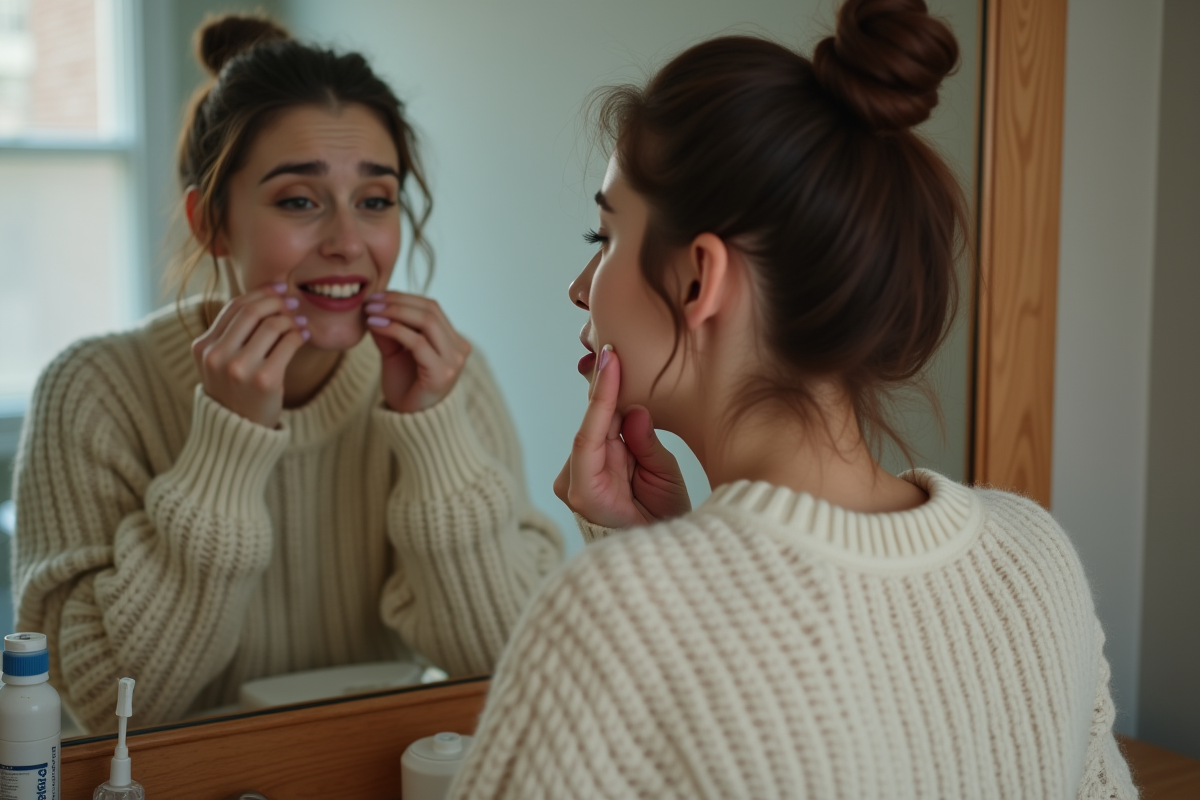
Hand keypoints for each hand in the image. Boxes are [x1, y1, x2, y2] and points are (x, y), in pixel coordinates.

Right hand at [191, 284, 308, 427]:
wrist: (238, 432)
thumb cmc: (234, 391)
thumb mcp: (219, 362)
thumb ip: (231, 333)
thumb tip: (265, 296)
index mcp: (202, 346)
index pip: (233, 307)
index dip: (259, 293)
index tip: (278, 288)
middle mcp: (217, 356)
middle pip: (252, 311)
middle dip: (276, 301)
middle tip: (292, 302)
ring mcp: (240, 368)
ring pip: (272, 325)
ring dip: (290, 318)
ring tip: (299, 321)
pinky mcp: (265, 379)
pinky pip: (288, 343)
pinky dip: (299, 334)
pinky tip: (303, 335)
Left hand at [364, 292, 471, 412]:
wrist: (412, 423)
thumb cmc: (407, 388)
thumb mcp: (396, 353)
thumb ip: (391, 330)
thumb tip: (375, 305)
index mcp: (452, 340)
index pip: (431, 307)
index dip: (403, 297)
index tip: (375, 296)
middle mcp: (459, 348)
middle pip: (430, 310)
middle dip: (397, 301)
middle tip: (370, 302)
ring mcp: (454, 360)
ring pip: (427, 322)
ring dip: (395, 312)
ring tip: (370, 312)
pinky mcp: (442, 373)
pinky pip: (418, 343)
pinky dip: (394, 329)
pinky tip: (375, 326)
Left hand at [554, 346, 690, 527]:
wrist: (653, 548)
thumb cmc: (661, 523)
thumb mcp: (663, 485)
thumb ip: (645, 447)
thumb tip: (634, 411)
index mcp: (586, 491)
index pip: (589, 434)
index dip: (601, 395)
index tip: (610, 361)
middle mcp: (572, 481)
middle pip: (591, 425)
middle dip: (609, 393)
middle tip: (616, 352)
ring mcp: (574, 475)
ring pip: (596, 427)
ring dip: (614, 406)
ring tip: (623, 376)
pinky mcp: (584, 468)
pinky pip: (599, 434)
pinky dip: (613, 417)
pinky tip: (624, 396)